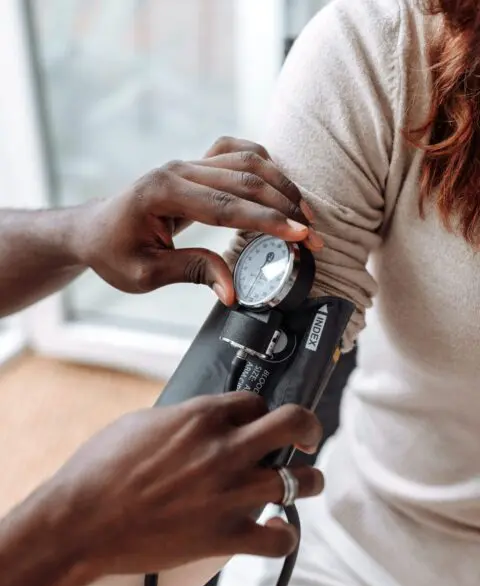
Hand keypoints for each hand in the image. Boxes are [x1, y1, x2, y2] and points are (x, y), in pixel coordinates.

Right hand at [49, 393, 322, 575]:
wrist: (80, 521)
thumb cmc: (100, 469)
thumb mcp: (142, 422)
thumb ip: (183, 418)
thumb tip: (201, 420)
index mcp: (202, 416)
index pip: (256, 402)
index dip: (261, 411)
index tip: (259, 421)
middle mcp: (225, 449)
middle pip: (294, 424)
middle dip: (308, 427)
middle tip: (308, 436)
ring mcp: (230, 493)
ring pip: (300, 481)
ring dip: (308, 480)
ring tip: (306, 482)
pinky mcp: (224, 536)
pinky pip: (278, 539)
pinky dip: (283, 536)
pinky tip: (276, 529)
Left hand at [73, 136, 322, 303]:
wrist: (93, 230)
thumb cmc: (114, 253)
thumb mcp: (145, 274)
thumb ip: (192, 273)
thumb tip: (233, 291)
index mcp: (162, 193)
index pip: (226, 205)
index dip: (268, 222)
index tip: (301, 236)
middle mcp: (178, 170)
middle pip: (244, 179)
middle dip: (285, 208)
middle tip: (314, 236)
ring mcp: (187, 163)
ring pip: (247, 162)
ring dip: (281, 186)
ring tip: (306, 214)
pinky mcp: (194, 166)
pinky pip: (237, 153)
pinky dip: (264, 165)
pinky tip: (280, 184)